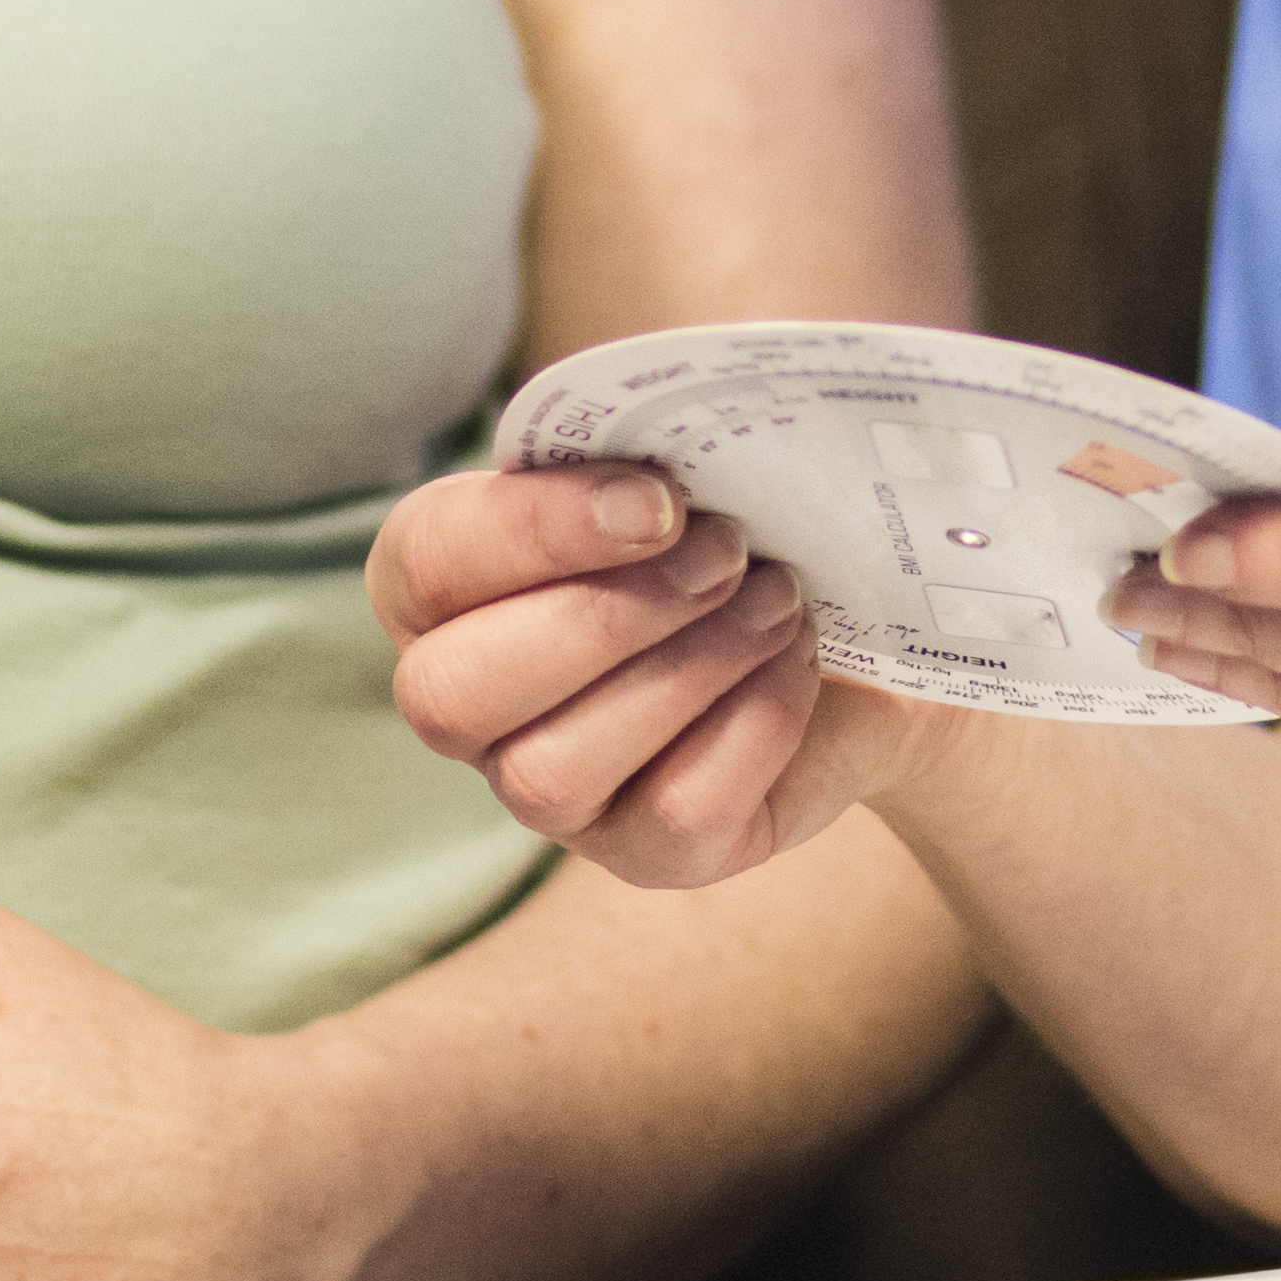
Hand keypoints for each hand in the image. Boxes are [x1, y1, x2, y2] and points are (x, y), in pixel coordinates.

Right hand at [372, 460, 936, 889]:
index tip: (660, 497)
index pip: (426, 563)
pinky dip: (752, 723)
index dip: (536, 530)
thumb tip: (688, 443)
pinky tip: (794, 659)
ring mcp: (549, 794)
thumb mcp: (688, 451)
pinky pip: (675, 812)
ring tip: (777, 598)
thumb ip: (654, 426)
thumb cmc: (737, 512)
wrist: (855, 615)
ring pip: (553, 772)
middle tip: (723, 551)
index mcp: (441, 585)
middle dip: (602, 618)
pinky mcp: (647, 854)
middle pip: (453, 695)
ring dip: (687, 669)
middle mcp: (469, 703)